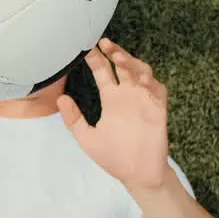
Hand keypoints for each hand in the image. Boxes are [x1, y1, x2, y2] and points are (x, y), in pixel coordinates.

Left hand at [56, 38, 169, 190]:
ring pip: (141, 71)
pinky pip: (157, 89)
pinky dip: (149, 81)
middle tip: (104, 43)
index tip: (87, 47)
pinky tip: (139, 78)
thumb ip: (74, 119)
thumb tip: (60, 98)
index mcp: (112, 100)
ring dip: (131, 62)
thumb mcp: (87, 138)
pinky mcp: (157, 109)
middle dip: (114, 52)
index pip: (103, 72)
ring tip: (118, 56)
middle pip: (122, 66)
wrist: (137, 175)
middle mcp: (128, 96)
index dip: (96, 59)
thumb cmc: (113, 157)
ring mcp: (144, 100)